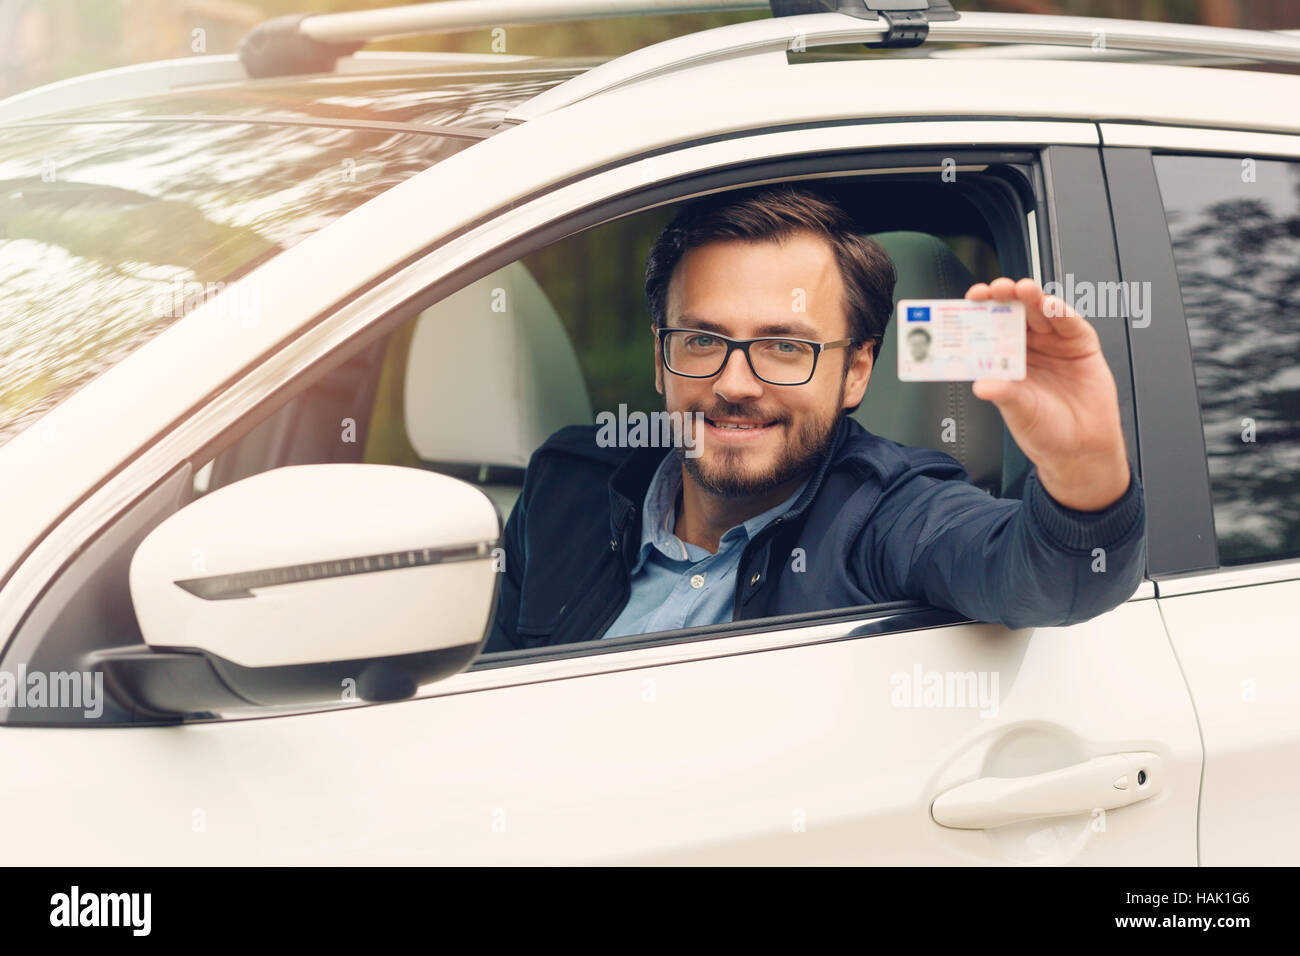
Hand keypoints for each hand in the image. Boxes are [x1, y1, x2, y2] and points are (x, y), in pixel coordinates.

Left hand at [966, 277, 1130, 511]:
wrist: (1082, 449)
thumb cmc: (1046, 432)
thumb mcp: (1019, 412)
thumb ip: (1004, 394)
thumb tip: (981, 385)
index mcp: (1007, 360)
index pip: (991, 327)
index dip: (983, 310)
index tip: (973, 298)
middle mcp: (1030, 348)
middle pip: (1016, 312)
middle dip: (1006, 297)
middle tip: (998, 288)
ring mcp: (1055, 344)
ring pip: (1041, 312)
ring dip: (1032, 299)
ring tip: (1023, 291)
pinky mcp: (1081, 345)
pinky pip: (1070, 323)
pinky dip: (1062, 312)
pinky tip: (1052, 305)